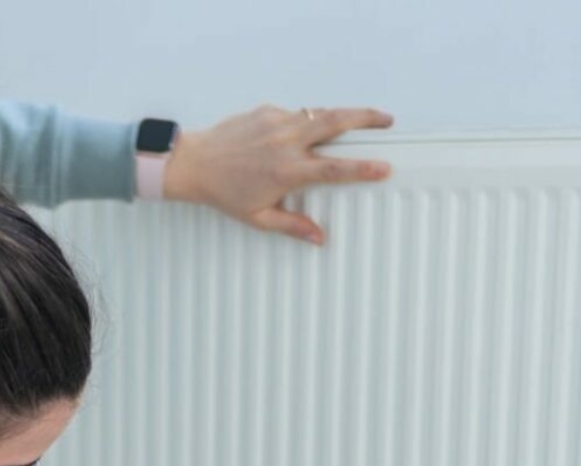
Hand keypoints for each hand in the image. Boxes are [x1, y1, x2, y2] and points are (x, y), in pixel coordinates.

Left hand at [164, 104, 392, 245]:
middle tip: (387, 121)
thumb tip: (320, 239)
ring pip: (320, 112)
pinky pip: (296, 113)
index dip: (363, 168)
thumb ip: (292, 226)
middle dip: (366, 118)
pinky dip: (306, 121)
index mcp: (287, 171)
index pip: (335, 168)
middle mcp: (286, 142)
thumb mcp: (258, 217)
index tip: (384, 167)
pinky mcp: (267, 110)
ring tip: (359, 120)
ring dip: (343, 114)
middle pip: (336, 121)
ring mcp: (277, 122)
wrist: (194, 163)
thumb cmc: (223, 193)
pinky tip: (303, 133)